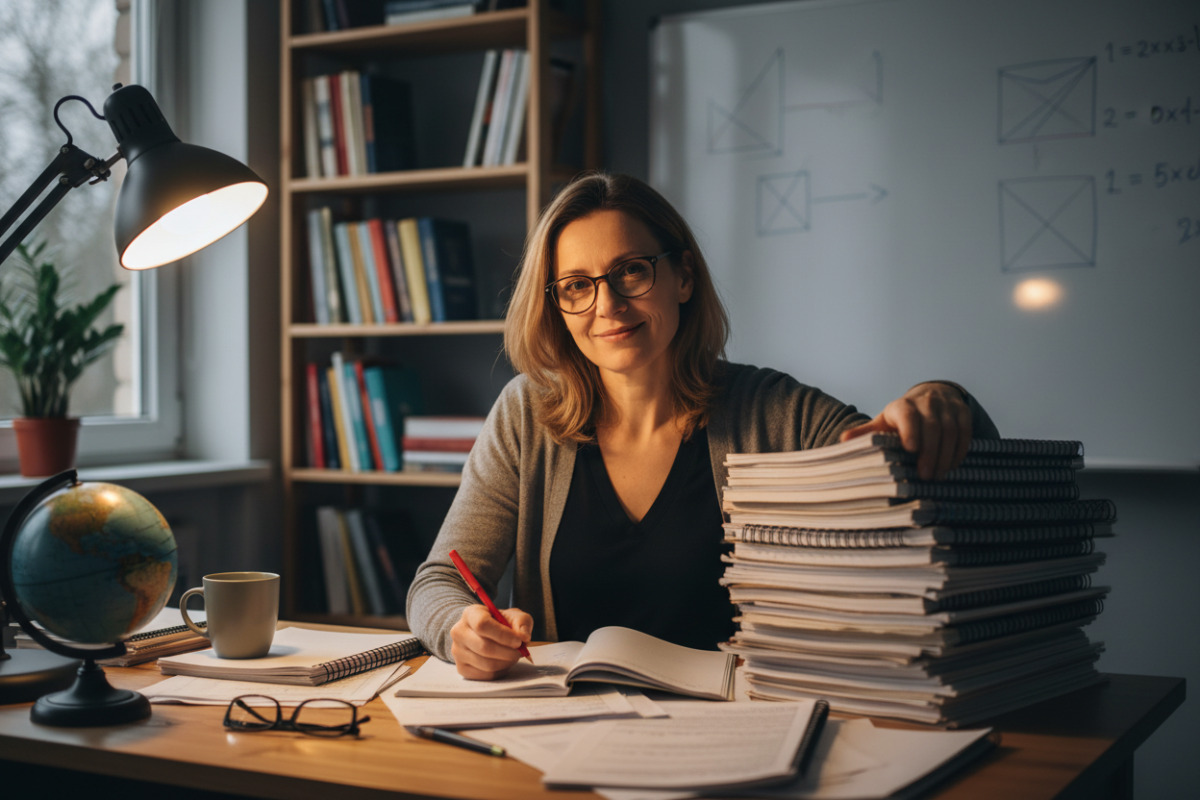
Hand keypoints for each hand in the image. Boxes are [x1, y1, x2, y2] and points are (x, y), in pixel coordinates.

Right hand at [449, 604, 533, 679]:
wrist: (484, 634)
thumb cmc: (499, 623)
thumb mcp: (513, 616)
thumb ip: (522, 622)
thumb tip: (523, 636)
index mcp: (470, 614)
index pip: (482, 625)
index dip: (503, 635)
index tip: (519, 640)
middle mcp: (459, 632)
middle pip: (484, 647)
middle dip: (508, 652)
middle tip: (520, 651)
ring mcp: (458, 652)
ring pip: (486, 664)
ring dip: (506, 662)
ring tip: (512, 655)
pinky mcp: (462, 668)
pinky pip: (486, 675)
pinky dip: (500, 671)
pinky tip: (503, 661)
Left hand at [839, 382, 971, 479]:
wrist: (930, 397)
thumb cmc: (902, 417)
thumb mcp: (883, 423)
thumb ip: (866, 433)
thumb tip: (842, 441)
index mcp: (902, 406)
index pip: (907, 415)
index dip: (910, 430)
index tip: (911, 449)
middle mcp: (926, 403)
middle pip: (932, 426)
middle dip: (930, 452)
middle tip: (925, 475)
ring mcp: (946, 407)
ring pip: (951, 431)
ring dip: (945, 455)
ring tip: (938, 476)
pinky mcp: (963, 413)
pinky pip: (965, 433)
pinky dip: (959, 451)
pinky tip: (951, 466)